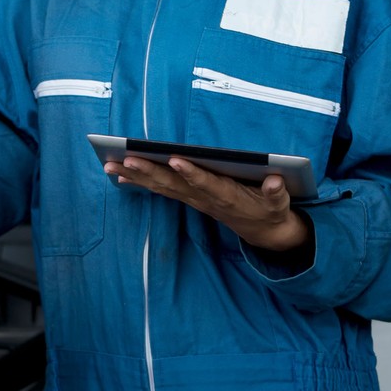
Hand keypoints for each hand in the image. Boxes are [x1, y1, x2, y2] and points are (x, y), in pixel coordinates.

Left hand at [106, 157, 310, 254]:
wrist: (263, 231)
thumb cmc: (270, 210)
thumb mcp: (280, 204)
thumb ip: (276, 193)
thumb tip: (275, 180)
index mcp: (228, 196)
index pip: (207, 183)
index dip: (192, 174)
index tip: (176, 160)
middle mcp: (206, 198)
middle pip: (174, 185)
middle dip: (149, 172)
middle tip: (127, 159)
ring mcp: (195, 199)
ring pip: (161, 187)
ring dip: (136, 176)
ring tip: (111, 165)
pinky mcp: (189, 198)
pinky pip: (161, 190)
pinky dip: (140, 182)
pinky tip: (120, 174)